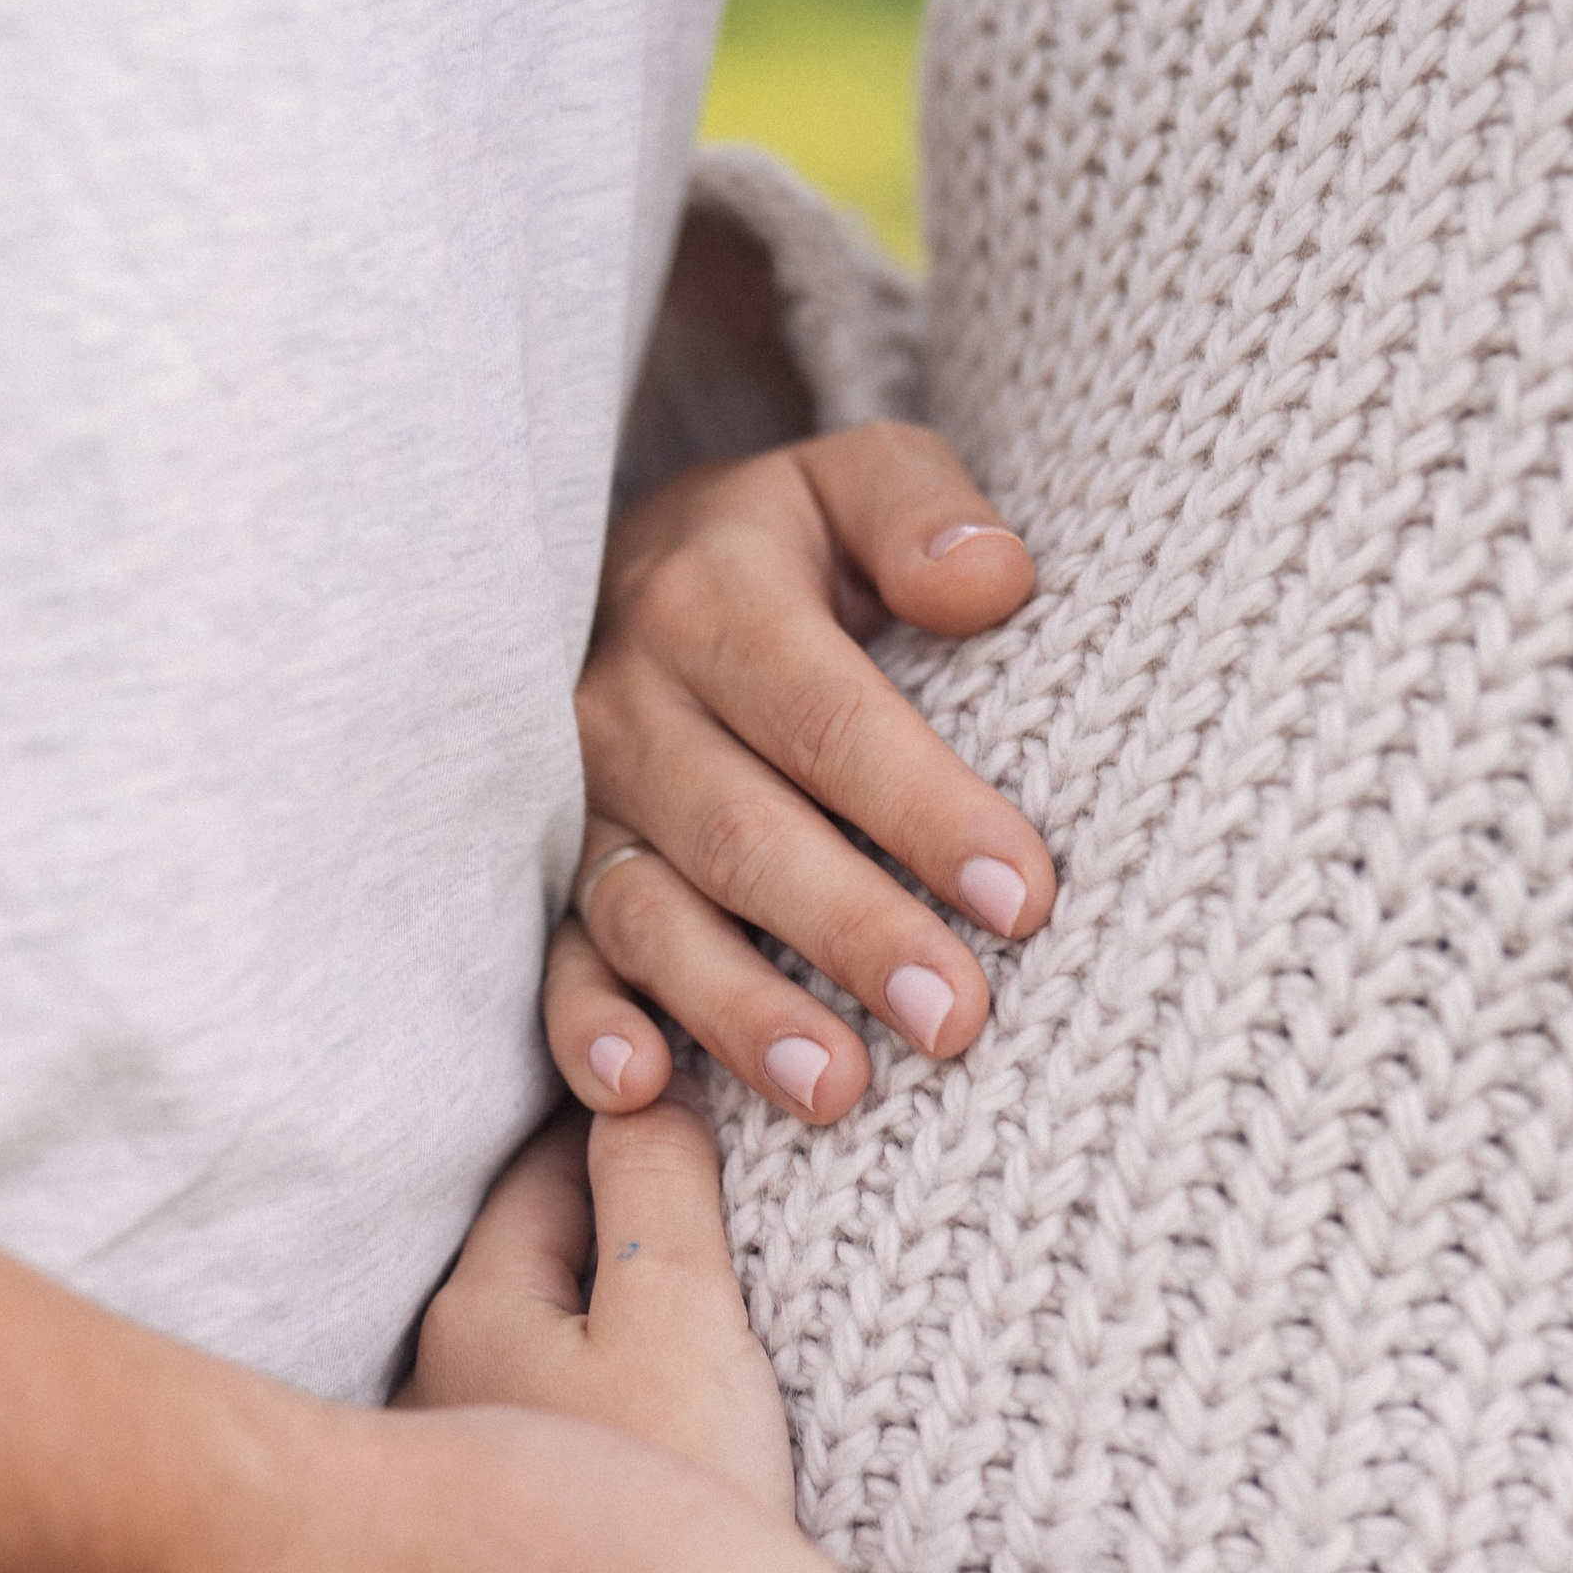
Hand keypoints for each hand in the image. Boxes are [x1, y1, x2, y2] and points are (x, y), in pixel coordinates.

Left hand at [416, 1082, 794, 1517]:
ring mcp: (484, 1459)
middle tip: (724, 1176)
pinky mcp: (530, 1521)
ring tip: (717, 1280)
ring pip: (558, 1333)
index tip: (699, 1095)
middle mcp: (448, 1381)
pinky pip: (575, 1406)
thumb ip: (656, 1185)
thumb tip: (648, 1091)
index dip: (624, 1123)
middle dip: (620, 1209)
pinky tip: (681, 1395)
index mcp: (473, 1311)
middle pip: (543, 1253)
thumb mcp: (676, 1312)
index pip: (542, 1171)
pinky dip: (623, 1375)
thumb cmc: (676, 1489)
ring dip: (621, 1299)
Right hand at [546, 424, 1057, 1126]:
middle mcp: (629, 707)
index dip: (924, 808)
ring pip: (652, 916)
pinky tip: (643, 1092)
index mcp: (713, 600)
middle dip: (852, 931)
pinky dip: (590, 1032)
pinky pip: (559, 965)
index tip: (1023, 895)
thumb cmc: (786, 549)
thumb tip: (993, 578)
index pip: (829, 717)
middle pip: (744, 832)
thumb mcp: (853, 480)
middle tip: (955, 1020)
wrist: (624, 573)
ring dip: (741, 1008)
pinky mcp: (550, 884)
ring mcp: (581, 806)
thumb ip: (919, 510)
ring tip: (837, 1090)